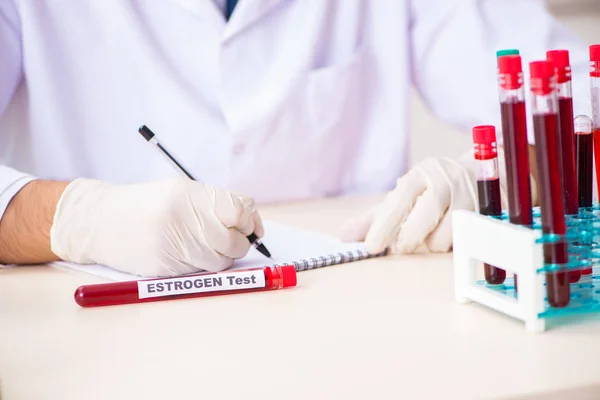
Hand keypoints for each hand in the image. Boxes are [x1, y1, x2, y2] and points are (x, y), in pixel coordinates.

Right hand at [50, 178, 263, 276]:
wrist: (99, 221)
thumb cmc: (146, 204)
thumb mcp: (180, 191)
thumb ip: (216, 203)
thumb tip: (252, 221)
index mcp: (190, 195)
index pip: (239, 211)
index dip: (249, 221)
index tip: (248, 225)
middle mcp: (183, 220)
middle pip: (235, 242)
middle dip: (239, 243)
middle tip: (232, 239)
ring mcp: (174, 246)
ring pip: (221, 261)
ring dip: (222, 257)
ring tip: (208, 246)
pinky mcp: (165, 268)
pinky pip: (200, 272)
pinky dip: (202, 264)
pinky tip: (188, 253)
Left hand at [341, 149, 514, 253]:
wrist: (479, 172)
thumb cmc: (431, 189)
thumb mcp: (402, 197)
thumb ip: (375, 217)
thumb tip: (344, 235)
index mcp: (419, 175)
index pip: (398, 200)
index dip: (383, 226)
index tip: (371, 247)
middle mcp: (444, 181)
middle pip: (422, 219)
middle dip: (407, 239)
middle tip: (399, 247)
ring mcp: (467, 196)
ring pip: (443, 236)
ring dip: (430, 244)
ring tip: (428, 235)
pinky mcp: (484, 213)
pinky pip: (462, 241)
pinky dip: (449, 244)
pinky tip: (446, 234)